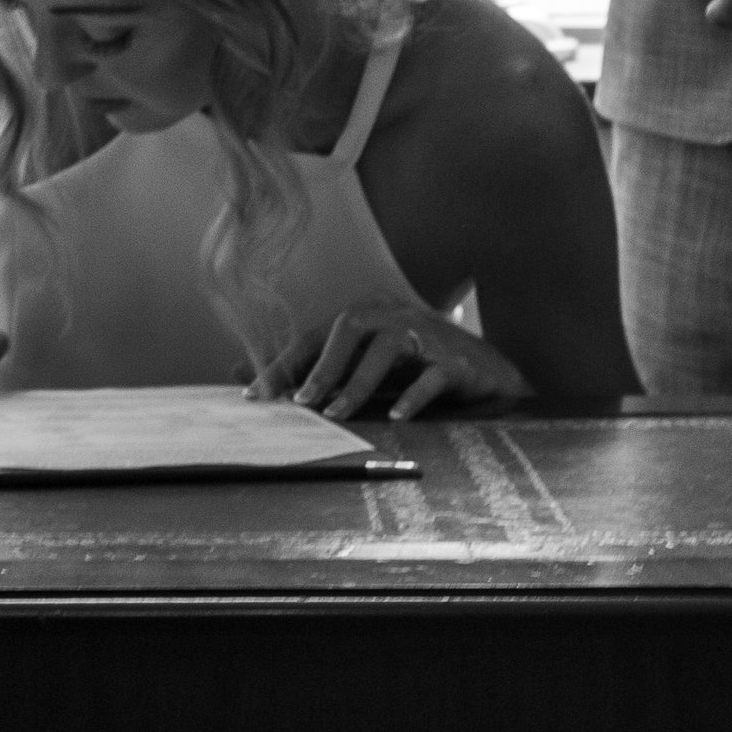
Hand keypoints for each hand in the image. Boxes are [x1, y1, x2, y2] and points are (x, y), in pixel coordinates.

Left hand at [259, 304, 532, 426]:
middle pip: (350, 326)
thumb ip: (312, 373)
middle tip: (301, 403)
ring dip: (357, 383)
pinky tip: (398, 417)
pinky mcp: (457, 361)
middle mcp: (395, 315)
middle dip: (322, 366)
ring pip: (386, 348)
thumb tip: (241, 374)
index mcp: (368, 314)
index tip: (256, 395)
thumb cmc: (415, 370)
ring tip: (337, 414)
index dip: (286, 363)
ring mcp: (428, 335)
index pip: (317, 333)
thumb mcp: (360, 370)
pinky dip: (413, 396)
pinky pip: (431, 375)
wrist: (489, 375)